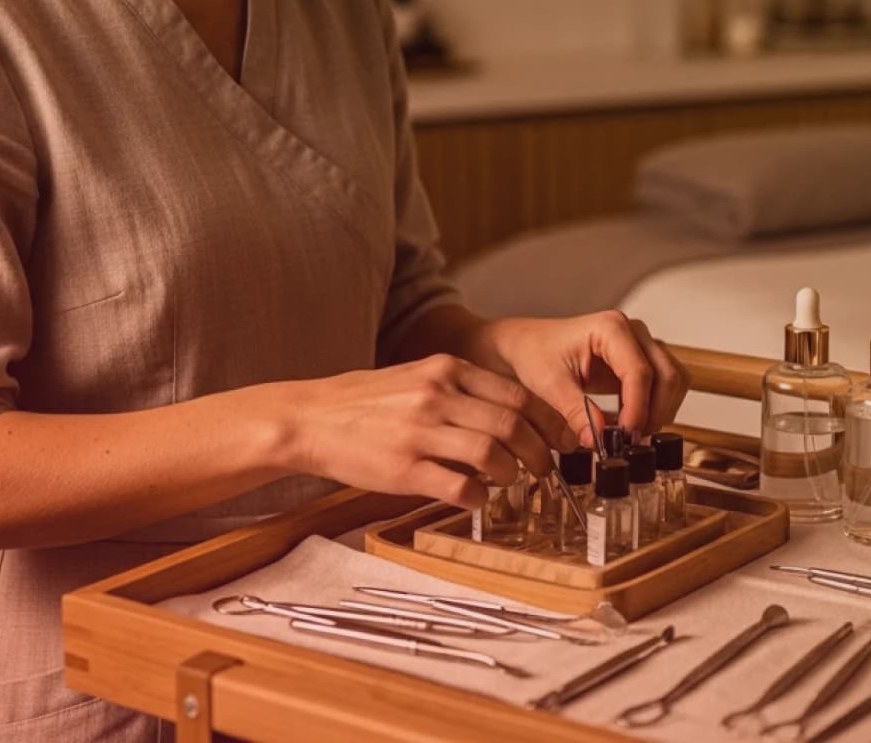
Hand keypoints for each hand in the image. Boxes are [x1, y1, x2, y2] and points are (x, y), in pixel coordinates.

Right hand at [263, 354, 577, 508]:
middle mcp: (437, 396)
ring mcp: (420, 433)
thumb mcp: (417, 377)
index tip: (560, 439)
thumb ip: (460, 390)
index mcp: (445, 371)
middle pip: (512, 425)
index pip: (516, 395)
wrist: (311, 418)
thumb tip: (508, 414)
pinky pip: (458, 487)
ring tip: (512, 482)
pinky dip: (479, 497)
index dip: (547, 422)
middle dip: (539, 452)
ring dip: (512, 474)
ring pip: (491, 455)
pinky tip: (478, 500)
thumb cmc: (366, 402)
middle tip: (545, 469)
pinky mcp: (404, 469)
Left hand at [479, 311, 690, 445]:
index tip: (625, 436)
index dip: (637, 408)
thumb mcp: (548, 384)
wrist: (527, 346)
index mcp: (610, 328)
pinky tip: (631, 424)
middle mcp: (632, 332)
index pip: (639, 371)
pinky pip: (664, 385)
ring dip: (660, 411)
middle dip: (655, 411)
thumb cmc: (534, 353)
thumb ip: (574, 411)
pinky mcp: (640, 362)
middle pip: (667, 374)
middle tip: (631, 440)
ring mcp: (640, 345)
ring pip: (672, 380)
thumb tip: (597, 438)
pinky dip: (656, 408)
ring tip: (631, 434)